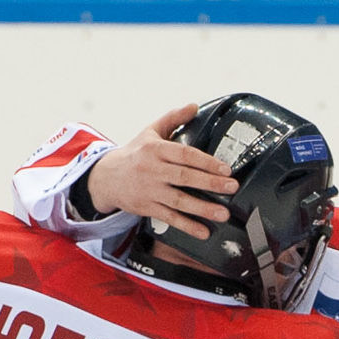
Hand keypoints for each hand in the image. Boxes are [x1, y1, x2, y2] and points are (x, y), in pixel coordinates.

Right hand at [86, 103, 239, 239]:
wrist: (106, 178)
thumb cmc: (134, 153)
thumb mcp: (151, 132)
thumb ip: (173, 119)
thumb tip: (194, 106)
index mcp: (155, 149)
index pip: (185, 154)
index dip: (207, 162)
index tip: (226, 168)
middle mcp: (152, 170)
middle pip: (185, 177)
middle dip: (210, 183)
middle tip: (232, 187)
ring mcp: (150, 191)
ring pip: (179, 200)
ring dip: (202, 209)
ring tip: (223, 214)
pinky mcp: (147, 208)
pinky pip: (170, 218)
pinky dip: (187, 226)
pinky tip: (203, 232)